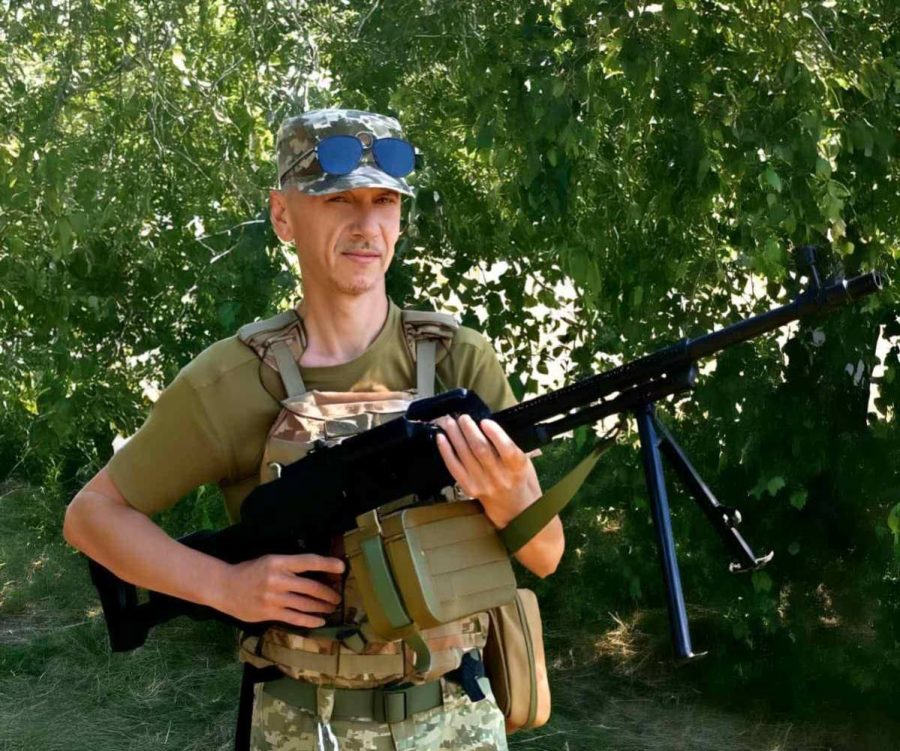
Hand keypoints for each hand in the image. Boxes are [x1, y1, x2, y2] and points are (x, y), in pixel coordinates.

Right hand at [217, 553, 343, 628]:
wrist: (224, 587)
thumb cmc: (250, 571)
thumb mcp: (270, 561)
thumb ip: (289, 566)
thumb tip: (315, 572)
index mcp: (279, 562)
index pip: (309, 561)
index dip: (327, 564)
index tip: (342, 568)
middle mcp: (278, 579)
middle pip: (311, 586)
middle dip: (328, 593)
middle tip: (337, 597)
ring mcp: (274, 597)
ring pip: (305, 604)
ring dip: (322, 607)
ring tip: (331, 608)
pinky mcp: (270, 613)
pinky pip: (295, 618)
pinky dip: (310, 620)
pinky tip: (319, 621)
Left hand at [434, 414, 541, 528]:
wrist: (517, 511)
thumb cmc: (522, 482)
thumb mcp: (525, 463)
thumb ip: (509, 447)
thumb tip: (486, 426)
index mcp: (516, 467)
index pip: (505, 447)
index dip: (493, 433)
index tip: (484, 421)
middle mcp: (499, 476)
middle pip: (480, 449)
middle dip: (469, 430)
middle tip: (462, 417)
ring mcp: (482, 483)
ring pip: (465, 455)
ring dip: (455, 436)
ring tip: (449, 422)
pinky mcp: (469, 488)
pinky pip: (454, 467)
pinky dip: (446, 451)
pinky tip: (441, 439)